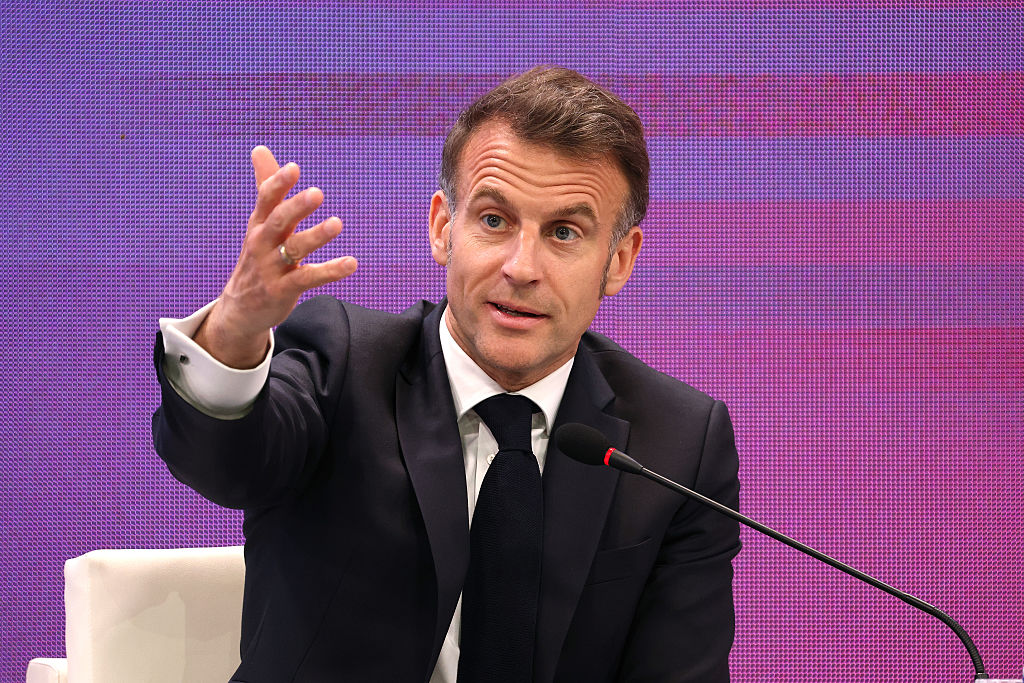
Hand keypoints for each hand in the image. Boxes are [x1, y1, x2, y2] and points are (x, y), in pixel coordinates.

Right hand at [193, 146, 357, 367]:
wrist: (240, 308)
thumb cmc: (257, 257)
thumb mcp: (259, 222)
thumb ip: (266, 186)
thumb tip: (259, 148)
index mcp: (259, 224)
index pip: (265, 200)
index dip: (277, 183)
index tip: (293, 168)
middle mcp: (262, 244)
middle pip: (278, 222)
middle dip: (296, 208)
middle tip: (317, 193)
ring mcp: (271, 268)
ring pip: (293, 250)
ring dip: (315, 236)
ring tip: (337, 223)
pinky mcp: (283, 290)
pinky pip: (308, 278)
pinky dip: (330, 271)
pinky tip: (351, 263)